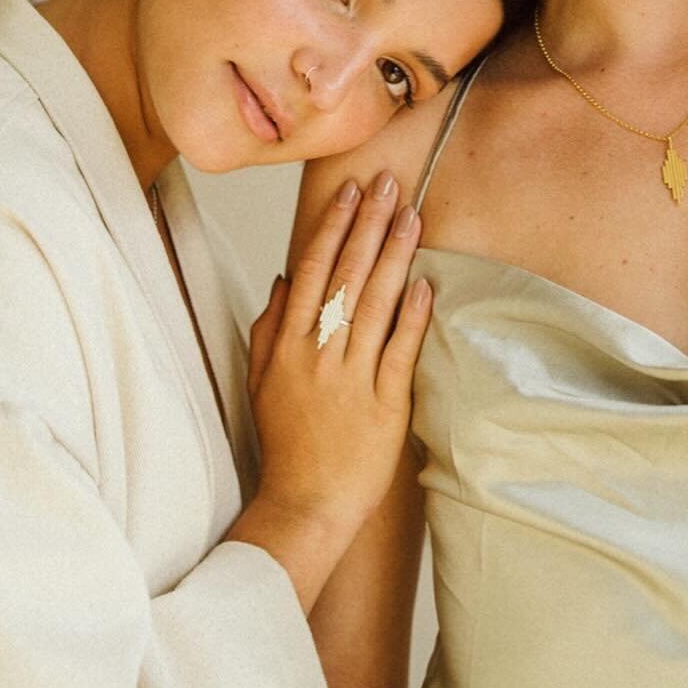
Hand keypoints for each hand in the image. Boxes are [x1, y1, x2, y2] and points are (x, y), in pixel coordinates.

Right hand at [245, 169, 430, 549]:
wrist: (305, 503)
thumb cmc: (285, 442)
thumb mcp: (262, 380)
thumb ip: (269, 327)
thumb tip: (283, 278)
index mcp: (288, 345)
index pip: (311, 270)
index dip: (333, 227)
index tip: (350, 192)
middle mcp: (318, 354)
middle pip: (346, 276)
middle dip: (369, 224)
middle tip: (389, 184)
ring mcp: (351, 379)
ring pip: (375, 304)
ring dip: (395, 256)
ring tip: (411, 217)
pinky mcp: (384, 405)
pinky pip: (399, 351)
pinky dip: (412, 316)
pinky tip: (425, 283)